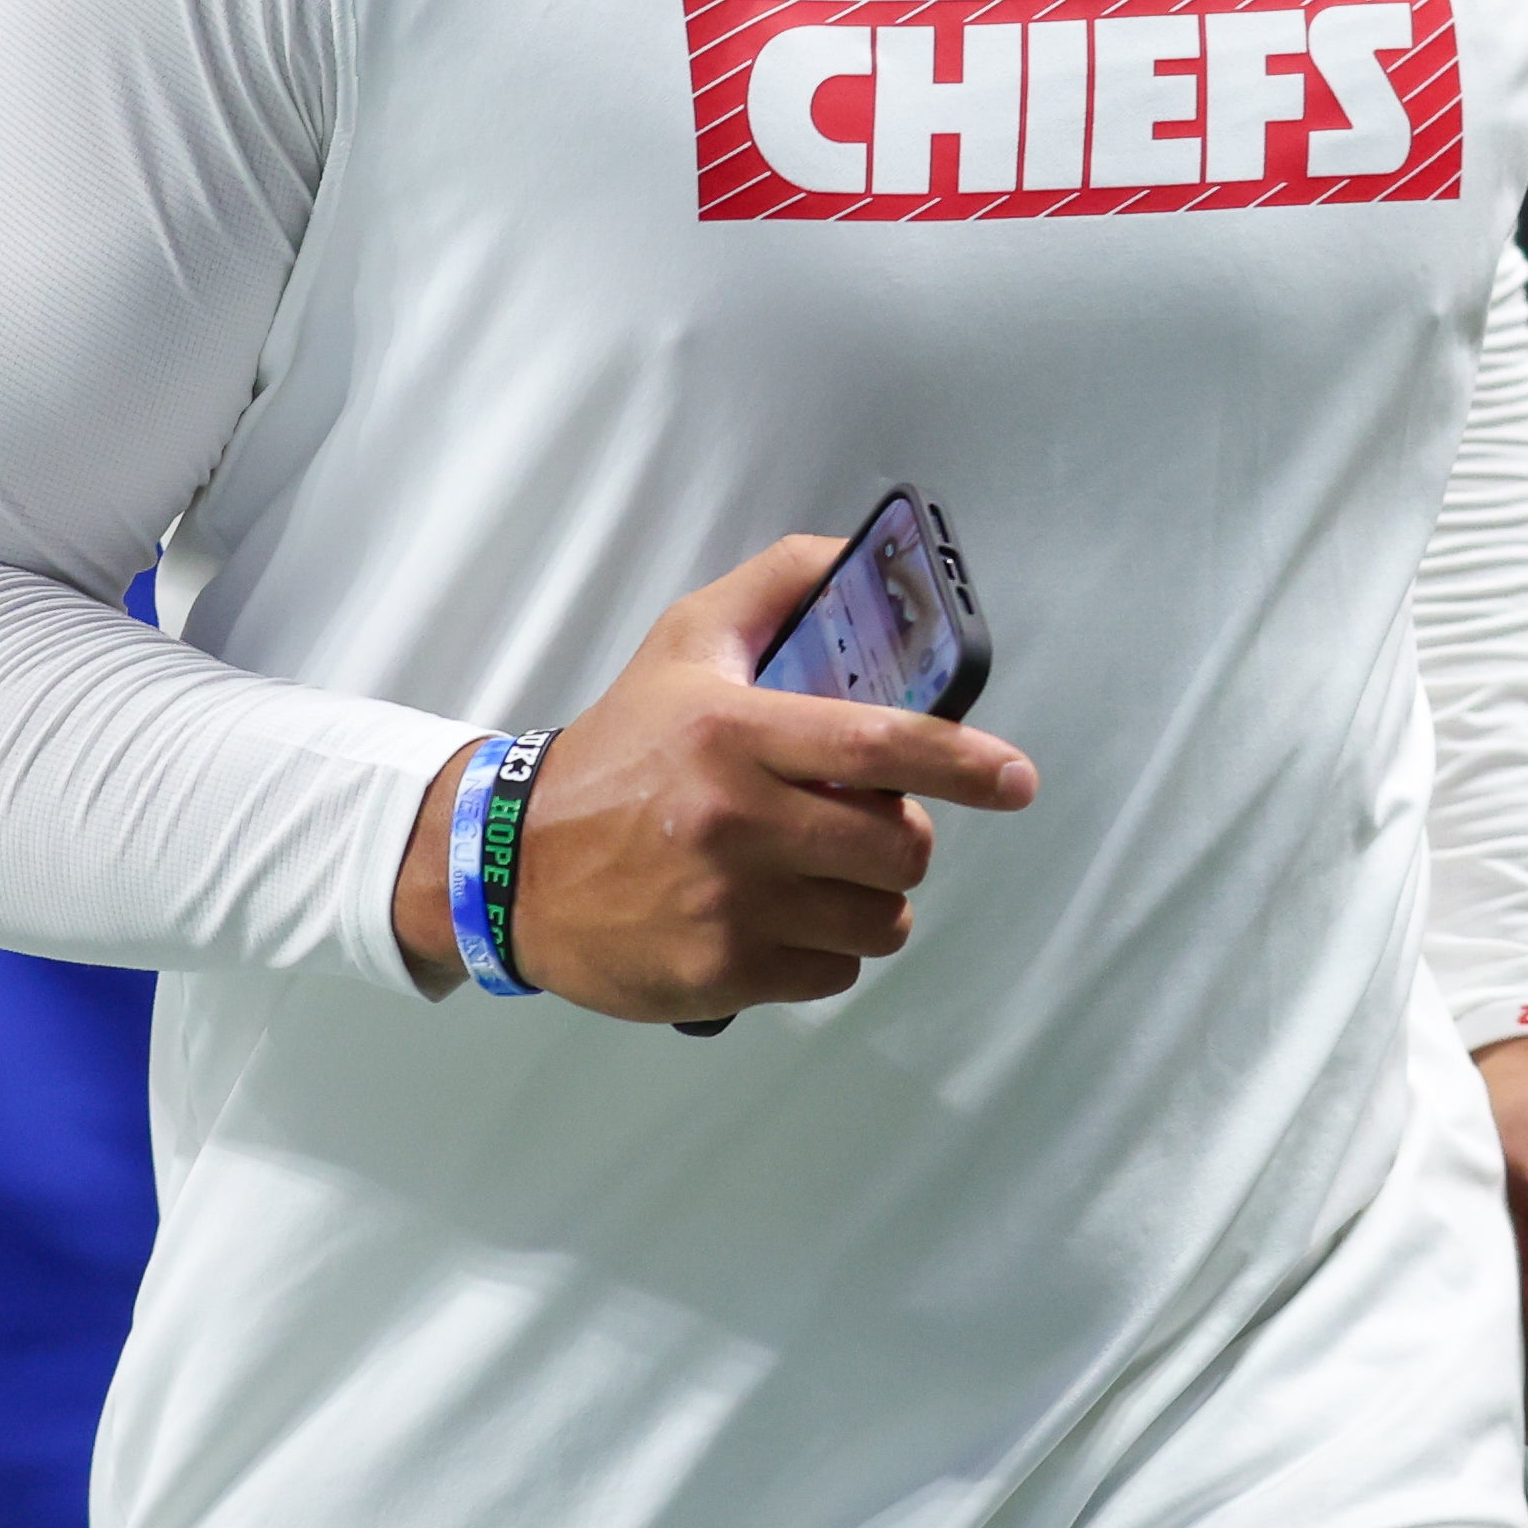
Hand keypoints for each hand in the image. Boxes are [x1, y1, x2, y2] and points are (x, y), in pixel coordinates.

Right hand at [408, 532, 1038, 1023]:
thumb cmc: (617, 748)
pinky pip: (834, 973)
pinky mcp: (720, 973)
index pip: (882, 744)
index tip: (1017, 780)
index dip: (966, 764)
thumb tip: (859, 554)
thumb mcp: (684, 643)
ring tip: (820, 875)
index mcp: (736, 732)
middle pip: (900, 844)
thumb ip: (774, 587)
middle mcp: (736, 819)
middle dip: (902, 836)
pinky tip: (779, 921)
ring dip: (869, 900)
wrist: (511, 863)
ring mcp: (729, 904)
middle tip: (861, 823)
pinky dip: (825, 951)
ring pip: (879, 917)